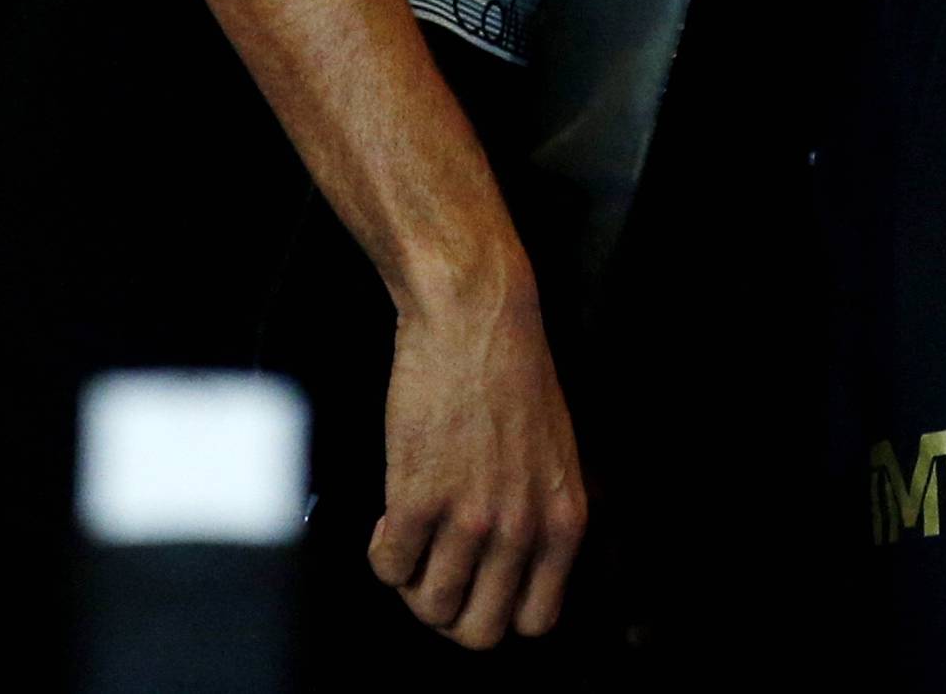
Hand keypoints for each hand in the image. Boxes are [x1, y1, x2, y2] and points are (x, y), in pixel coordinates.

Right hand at [368, 255, 585, 647]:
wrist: (474, 314)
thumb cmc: (512, 370)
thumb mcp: (556, 453)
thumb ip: (542, 516)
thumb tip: (515, 571)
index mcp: (563, 518)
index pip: (536, 620)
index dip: (497, 610)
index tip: (477, 587)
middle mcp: (522, 527)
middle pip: (479, 631)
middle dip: (450, 610)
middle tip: (435, 572)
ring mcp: (470, 517)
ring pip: (430, 607)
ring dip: (412, 581)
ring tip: (412, 539)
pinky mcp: (418, 499)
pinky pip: (389, 568)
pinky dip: (382, 553)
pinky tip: (390, 519)